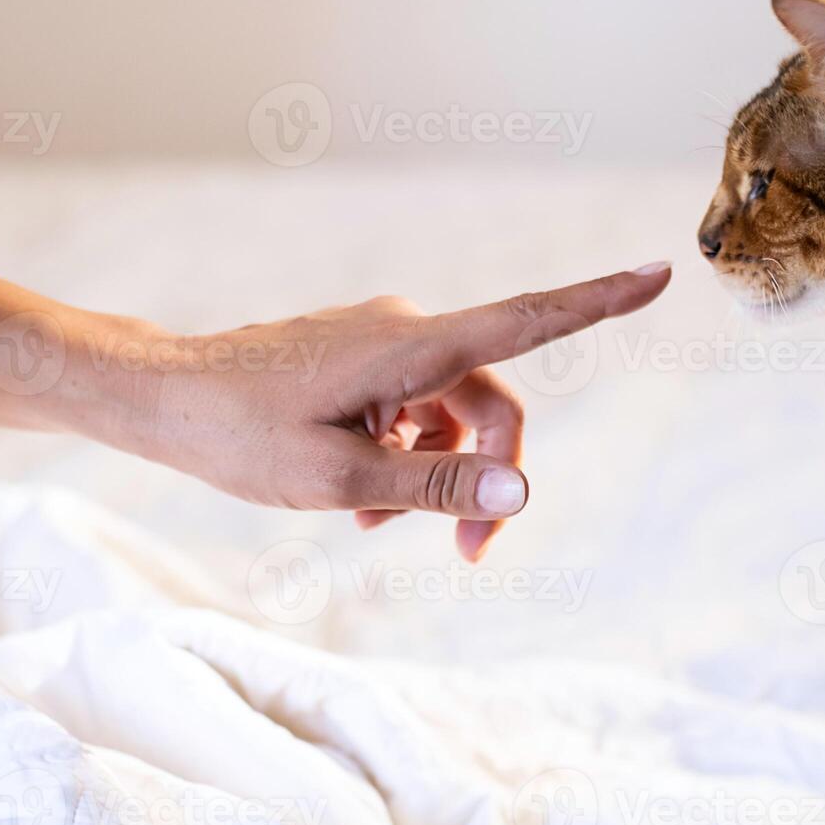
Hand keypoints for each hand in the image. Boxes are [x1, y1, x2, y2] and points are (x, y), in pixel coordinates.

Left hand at [94, 263, 670, 560]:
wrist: (164, 399)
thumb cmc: (240, 435)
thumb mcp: (340, 478)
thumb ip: (435, 483)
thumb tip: (523, 490)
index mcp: (409, 347)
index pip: (524, 320)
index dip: (597, 301)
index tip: (660, 272)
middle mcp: (404, 331)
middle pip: (490, 398)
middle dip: (488, 473)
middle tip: (470, 551)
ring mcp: (379, 341)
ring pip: (446, 410)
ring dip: (433, 470)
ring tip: (375, 522)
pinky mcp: (357, 358)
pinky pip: (408, 406)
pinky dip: (401, 452)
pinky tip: (359, 497)